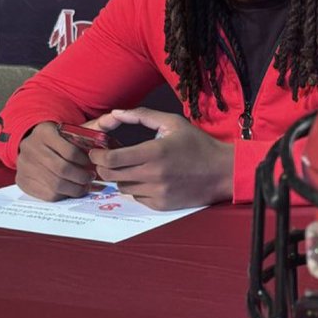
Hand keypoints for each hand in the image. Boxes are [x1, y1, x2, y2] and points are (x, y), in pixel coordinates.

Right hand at [15, 119, 106, 200]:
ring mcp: (24, 165)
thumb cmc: (62, 138)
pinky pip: (47, 194)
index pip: (70, 152)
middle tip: (91, 178)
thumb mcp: (77, 128)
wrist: (34, 143)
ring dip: (75, 188)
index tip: (92, 164)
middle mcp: (30, 147)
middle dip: (82, 177)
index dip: (86, 161)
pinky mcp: (22, 180)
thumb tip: (116, 116)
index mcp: (44, 132)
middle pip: (62, 169)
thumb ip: (98, 124)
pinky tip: (71, 189)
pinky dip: (63, 195)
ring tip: (84, 185)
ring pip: (56, 184)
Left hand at [87, 108, 233, 209]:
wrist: (221, 172)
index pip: (113, 159)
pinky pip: (137, 197)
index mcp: (154, 152)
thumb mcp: (172, 122)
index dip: (98, 156)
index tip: (96, 151)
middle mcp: (153, 175)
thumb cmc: (197, 144)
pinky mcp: (161, 204)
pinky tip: (146, 179)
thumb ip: (142, 115)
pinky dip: (136, 189)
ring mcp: (157, 192)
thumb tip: (116, 113)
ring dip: (120, 178)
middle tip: (104, 160)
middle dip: (103, 167)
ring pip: (122, 188)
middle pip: (112, 176)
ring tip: (129, 167)